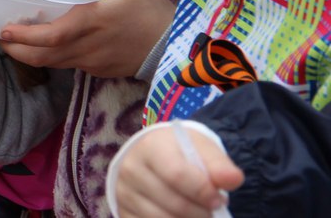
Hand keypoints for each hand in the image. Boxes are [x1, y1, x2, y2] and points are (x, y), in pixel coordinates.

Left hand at [0, 0, 174, 76]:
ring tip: (16, 42)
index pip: (49, 36)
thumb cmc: (151, 9)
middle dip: (18, 51)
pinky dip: (52, 57)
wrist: (177, 44)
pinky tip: (48, 45)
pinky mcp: (99, 70)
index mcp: (90, 23)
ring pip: (54, 63)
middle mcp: (86, 48)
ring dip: (32, 55)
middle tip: (1, 39)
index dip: (24, 37)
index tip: (4, 32)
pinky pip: (69, 64)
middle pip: (44, 56)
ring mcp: (93, 62)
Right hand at [112, 125, 241, 216]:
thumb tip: (234, 179)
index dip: (203, 192)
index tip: (219, 199)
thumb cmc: (181, 153)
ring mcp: (124, 193)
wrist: (152, 157)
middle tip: (211, 210)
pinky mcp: (123, 212)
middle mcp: (130, 169)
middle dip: (201, 213)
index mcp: (149, 147)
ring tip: (198, 213)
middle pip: (173, 203)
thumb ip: (218, 164)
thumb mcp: (201, 149)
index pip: (177, 175)